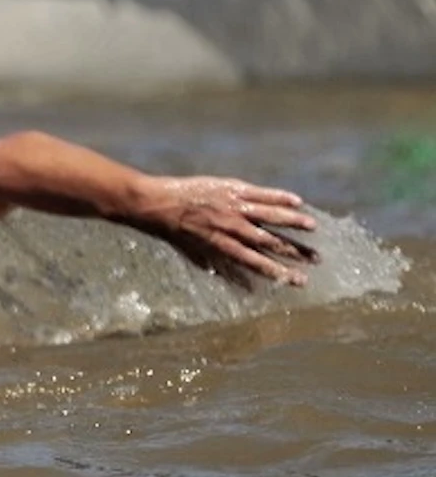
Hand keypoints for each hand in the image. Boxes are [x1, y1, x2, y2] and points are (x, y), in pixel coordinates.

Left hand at [133, 176, 317, 284]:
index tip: (301, 280)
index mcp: (226, 247)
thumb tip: (245, 288)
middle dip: (295, 251)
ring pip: (271, 215)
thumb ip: (223, 270)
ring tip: (313, 227)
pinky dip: (279, 197)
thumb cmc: (176, 233)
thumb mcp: (198, 257)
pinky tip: (296, 201)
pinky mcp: (232, 188)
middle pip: (271, 241)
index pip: (260, 263)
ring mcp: (234, 207)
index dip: (282, 272)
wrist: (158, 204)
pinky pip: (261, 193)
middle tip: (317, 259)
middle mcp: (233, 228)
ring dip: (293, 222)